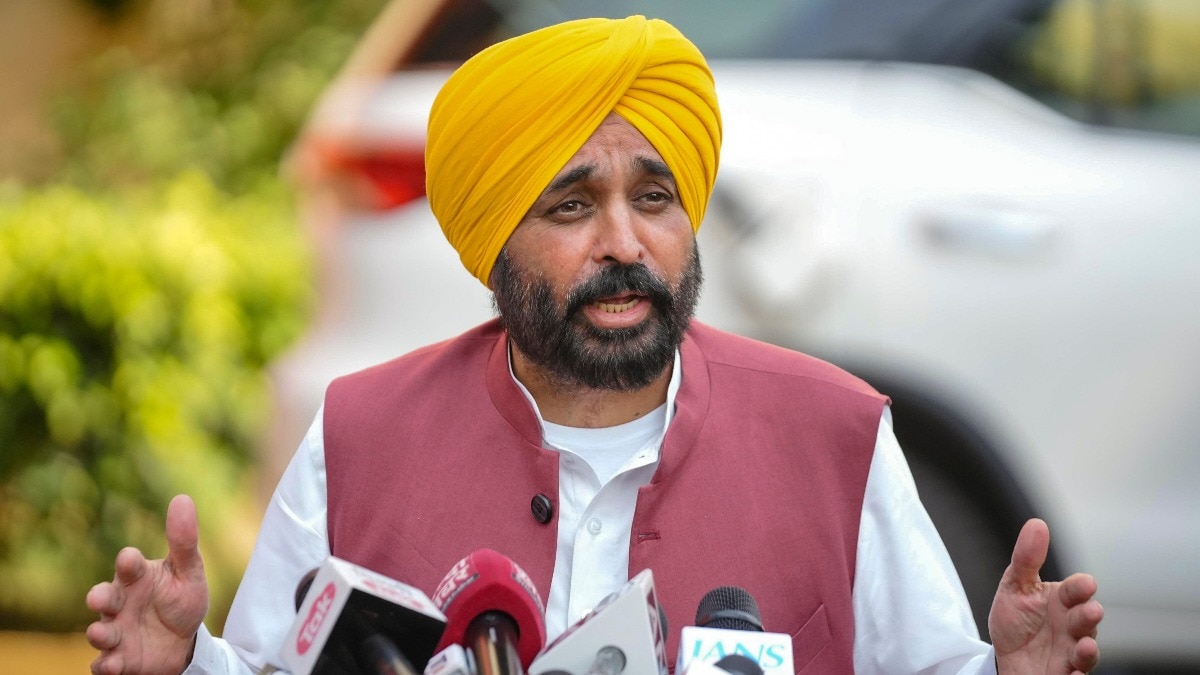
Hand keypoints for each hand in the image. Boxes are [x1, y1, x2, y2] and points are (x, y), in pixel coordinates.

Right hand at [86, 494, 209, 674]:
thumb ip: (183, 540)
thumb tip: (182, 498)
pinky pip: (106, 663)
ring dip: (98, 633)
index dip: (128, 562)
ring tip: (101, 633)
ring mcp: (117, 631)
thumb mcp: (189, 571)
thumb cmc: (181, 599)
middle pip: (104, 597)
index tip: (129, 559)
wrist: (185, 642)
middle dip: (99, 597)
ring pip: (100, 632)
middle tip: (98, 598)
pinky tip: (111, 664)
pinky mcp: (119, 658)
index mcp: (137, 577)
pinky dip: (106, 665)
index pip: (129, 565)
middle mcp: (121, 603)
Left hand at [989, 518, 1103, 673]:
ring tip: (1085, 646)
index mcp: (1061, 601)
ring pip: (1086, 652)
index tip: (1085, 584)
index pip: (1076, 591)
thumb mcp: (1015, 587)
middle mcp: (1071, 626)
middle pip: (1085, 621)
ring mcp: (1070, 652)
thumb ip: (1026, 558)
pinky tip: (1072, 674)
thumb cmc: (1016, 620)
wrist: (1004, 658)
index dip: (1080, 588)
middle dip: (1089, 616)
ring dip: (1088, 650)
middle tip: (1090, 611)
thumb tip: (1037, 524)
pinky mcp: (1065, 674)